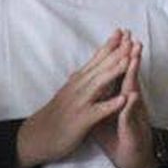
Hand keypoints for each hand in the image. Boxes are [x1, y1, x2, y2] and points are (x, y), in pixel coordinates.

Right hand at [16, 30, 130, 167]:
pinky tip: (123, 99)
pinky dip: (110, 104)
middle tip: (132, 37)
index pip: (96, 59)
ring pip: (100, 84)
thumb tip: (88, 66)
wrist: (36, 137)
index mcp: (78, 81)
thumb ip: (79, 80)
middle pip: (101, 66)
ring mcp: (80, 103)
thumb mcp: (68, 93)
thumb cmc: (56, 115)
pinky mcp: (81, 120)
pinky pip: (98, 111)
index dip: (109, 45)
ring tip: (130, 60)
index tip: (123, 30)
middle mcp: (78, 88)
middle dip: (117, 51)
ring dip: (115, 71)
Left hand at [92, 31, 158, 167]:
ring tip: (136, 57)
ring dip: (134, 75)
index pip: (119, 74)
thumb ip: (107, 99)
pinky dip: (130, 106)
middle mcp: (130, 104)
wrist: (135, 159)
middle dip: (130, 58)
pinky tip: (131, 96)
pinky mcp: (132, 131)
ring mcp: (132, 116)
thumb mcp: (108, 117)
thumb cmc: (119, 138)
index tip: (119, 37)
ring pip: (132, 93)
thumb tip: (98, 83)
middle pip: (128, 77)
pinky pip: (130, 117)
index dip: (119, 56)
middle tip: (132, 39)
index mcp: (121, 98)